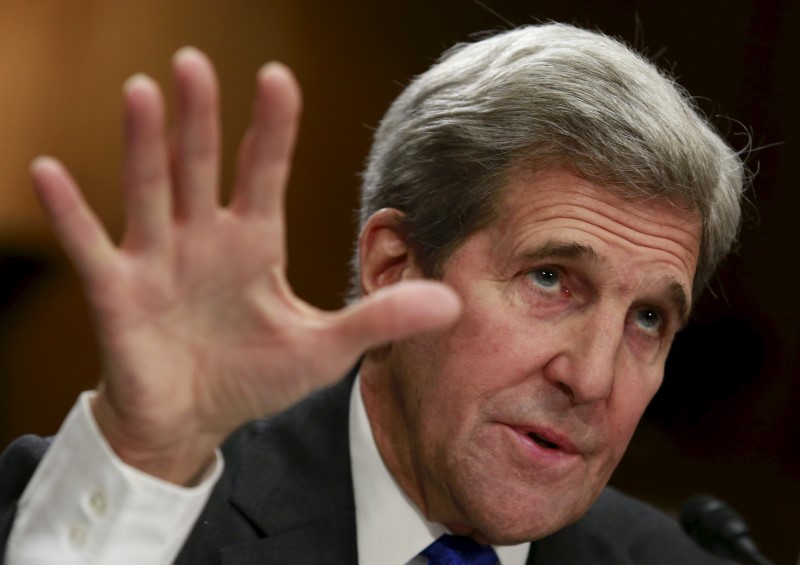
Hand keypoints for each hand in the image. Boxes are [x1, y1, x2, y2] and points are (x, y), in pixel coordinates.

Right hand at [30, 48, 459, 484]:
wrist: (195, 421)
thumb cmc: (255, 377)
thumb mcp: (325, 348)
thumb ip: (380, 319)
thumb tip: (450, 302)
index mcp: (253, 243)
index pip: (264, 172)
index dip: (272, 128)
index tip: (279, 78)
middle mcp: (204, 238)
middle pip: (202, 166)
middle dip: (200, 118)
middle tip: (196, 63)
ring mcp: (157, 260)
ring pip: (150, 190)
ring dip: (144, 143)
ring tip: (141, 90)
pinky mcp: (118, 292)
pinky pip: (91, 247)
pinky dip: (72, 214)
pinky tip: (51, 172)